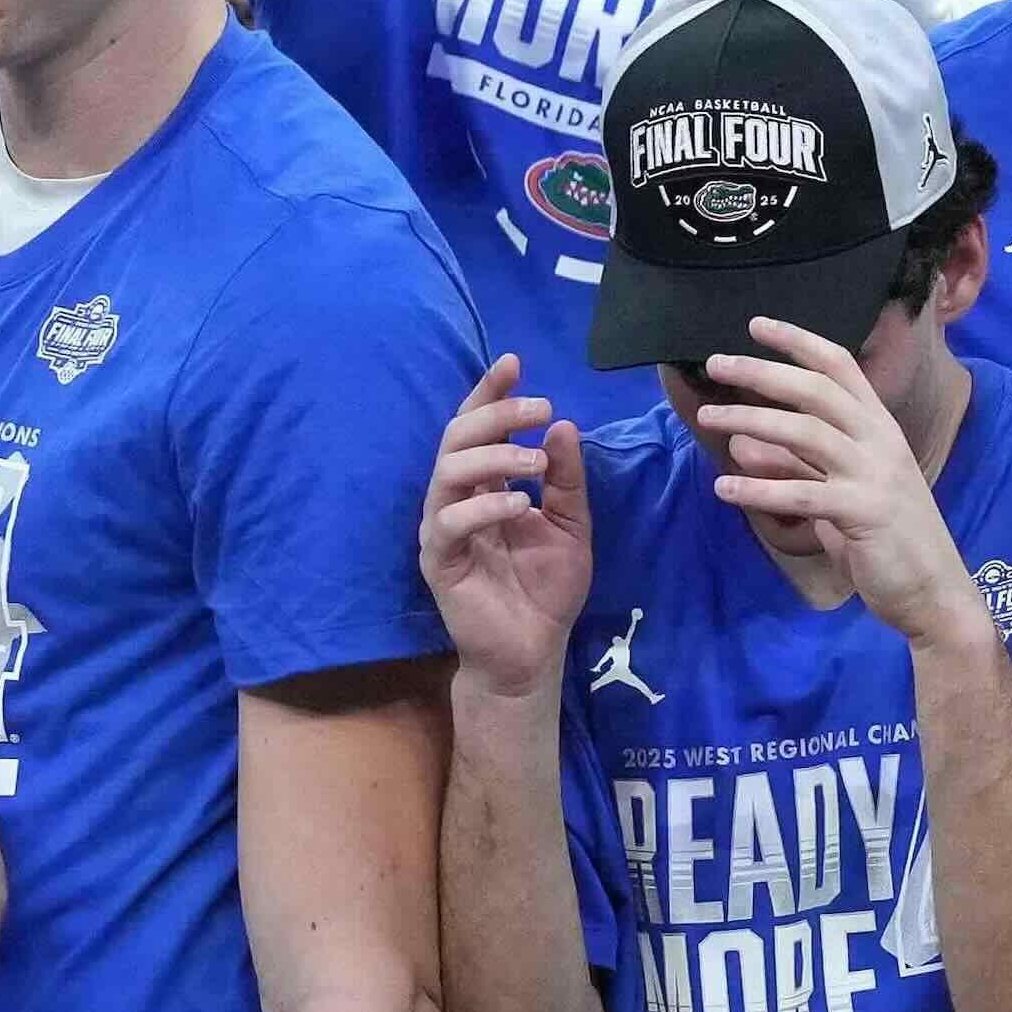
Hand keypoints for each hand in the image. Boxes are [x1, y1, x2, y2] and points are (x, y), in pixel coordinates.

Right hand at [421, 355, 591, 699]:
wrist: (533, 650)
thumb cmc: (546, 589)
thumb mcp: (572, 526)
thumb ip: (567, 480)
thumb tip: (562, 424)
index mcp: (485, 487)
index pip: (478, 428)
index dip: (490, 393)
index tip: (514, 361)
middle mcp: (457, 500)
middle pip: (457, 439)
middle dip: (495, 414)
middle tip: (538, 408)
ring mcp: (443, 528)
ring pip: (447, 473)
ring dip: (493, 458)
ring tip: (535, 463)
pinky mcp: (439, 561)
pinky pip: (450, 522)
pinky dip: (485, 507)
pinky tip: (521, 505)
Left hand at [699, 320, 987, 648]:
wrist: (934, 593)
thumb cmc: (887, 541)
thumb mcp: (835, 493)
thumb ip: (794, 464)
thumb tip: (742, 440)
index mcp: (879, 429)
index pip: (840, 368)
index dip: (798, 342)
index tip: (755, 325)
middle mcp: (880, 442)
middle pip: (817, 390)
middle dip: (763, 371)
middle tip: (716, 363)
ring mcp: (875, 475)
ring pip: (808, 432)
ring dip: (753, 420)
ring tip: (710, 419)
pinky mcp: (865, 512)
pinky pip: (803, 493)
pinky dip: (760, 489)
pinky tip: (724, 489)